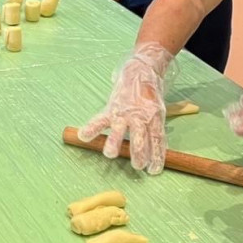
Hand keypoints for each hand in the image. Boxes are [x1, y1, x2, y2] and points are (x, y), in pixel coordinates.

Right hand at [78, 44, 173, 174]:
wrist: (141, 71)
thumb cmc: (150, 95)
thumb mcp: (159, 111)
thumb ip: (156, 129)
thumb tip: (157, 151)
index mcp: (155, 116)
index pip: (157, 139)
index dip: (156, 156)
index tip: (154, 171)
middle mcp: (140, 115)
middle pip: (140, 137)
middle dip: (138, 153)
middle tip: (137, 166)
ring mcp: (124, 111)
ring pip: (119, 129)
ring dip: (114, 142)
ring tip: (109, 154)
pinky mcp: (112, 107)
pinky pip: (100, 119)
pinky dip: (91, 127)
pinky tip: (83, 136)